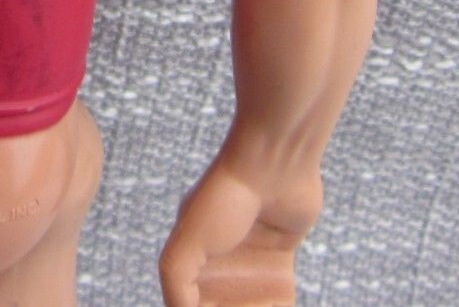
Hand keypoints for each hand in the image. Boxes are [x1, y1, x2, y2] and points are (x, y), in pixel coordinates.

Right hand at [157, 154, 320, 306]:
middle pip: (221, 304)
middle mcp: (219, 255)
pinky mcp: (281, 255)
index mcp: (191, 250)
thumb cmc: (224, 197)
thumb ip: (177, 285)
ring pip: (250, 304)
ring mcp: (250, 256)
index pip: (191, 299)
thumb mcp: (186, 243)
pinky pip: (279, 296)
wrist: (272, 165)